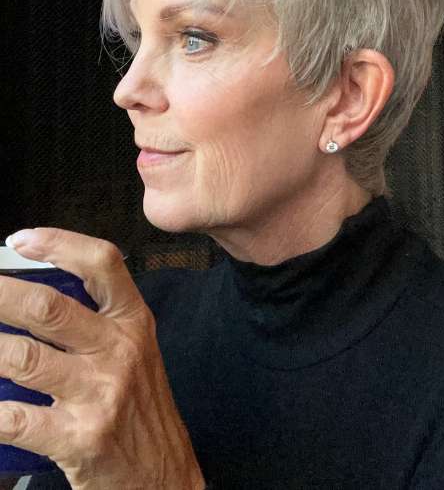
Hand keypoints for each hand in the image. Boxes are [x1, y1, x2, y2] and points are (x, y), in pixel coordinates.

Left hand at [0, 228, 205, 489]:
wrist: (165, 476)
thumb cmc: (142, 409)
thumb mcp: (135, 353)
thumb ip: (99, 322)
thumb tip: (37, 295)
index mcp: (133, 322)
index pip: (101, 263)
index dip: (59, 243)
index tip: (20, 239)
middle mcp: (119, 350)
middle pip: (48, 306)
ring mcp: (101, 393)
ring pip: (23, 357)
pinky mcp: (81, 438)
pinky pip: (16, 418)